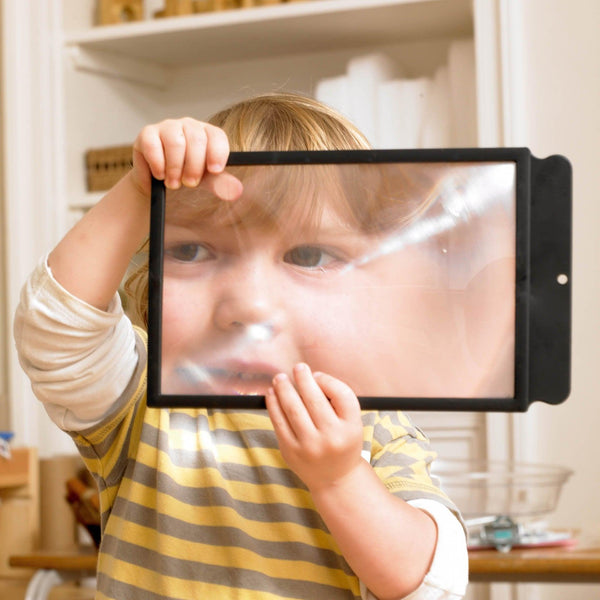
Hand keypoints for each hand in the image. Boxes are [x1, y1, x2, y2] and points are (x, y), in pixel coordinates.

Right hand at [130, 117, 242, 199]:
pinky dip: (158, 164)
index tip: (215, 170)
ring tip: (173, 183)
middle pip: (196, 139)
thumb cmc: (186, 176)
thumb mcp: (206, 181)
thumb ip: (221, 184)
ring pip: (175, 142)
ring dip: (175, 168)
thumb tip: (237, 191)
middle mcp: (188, 126)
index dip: (217, 152)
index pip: (216, 136)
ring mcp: (167, 127)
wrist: (158, 183)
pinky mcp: (147, 134)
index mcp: (207, 134)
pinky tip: (159, 175)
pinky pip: (152, 145)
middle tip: (190, 183)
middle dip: (194, 166)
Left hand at [266, 363, 363, 491]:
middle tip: (298, 367)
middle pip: (314, 399)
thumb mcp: (352, 423)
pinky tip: (272, 394)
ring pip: (293, 409)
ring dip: (284, 389)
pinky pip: (279, 422)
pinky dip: (273, 405)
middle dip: (303, 379)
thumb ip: (338, 400)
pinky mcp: (291, 452)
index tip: (317, 375)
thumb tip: (310, 378)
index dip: (327, 380)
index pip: (342, 395)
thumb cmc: (343, 442)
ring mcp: (310, 446)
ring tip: (280, 378)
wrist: (336, 479)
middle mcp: (332, 437)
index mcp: (352, 427)